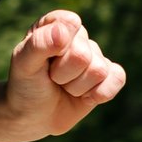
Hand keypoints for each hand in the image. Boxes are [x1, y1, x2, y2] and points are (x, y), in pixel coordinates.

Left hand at [5, 9, 126, 138]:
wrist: (33, 117)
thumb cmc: (26, 86)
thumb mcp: (23, 64)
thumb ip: (40, 43)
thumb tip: (68, 28)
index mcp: (56, 24)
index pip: (70, 23)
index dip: (57, 47)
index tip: (43, 60)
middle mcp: (78, 36)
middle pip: (83, 55)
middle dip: (63, 75)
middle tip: (51, 79)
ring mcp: (94, 55)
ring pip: (99, 71)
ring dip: (76, 88)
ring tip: (63, 87)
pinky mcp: (108, 75)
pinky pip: (117, 78)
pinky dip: (99, 94)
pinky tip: (84, 97)